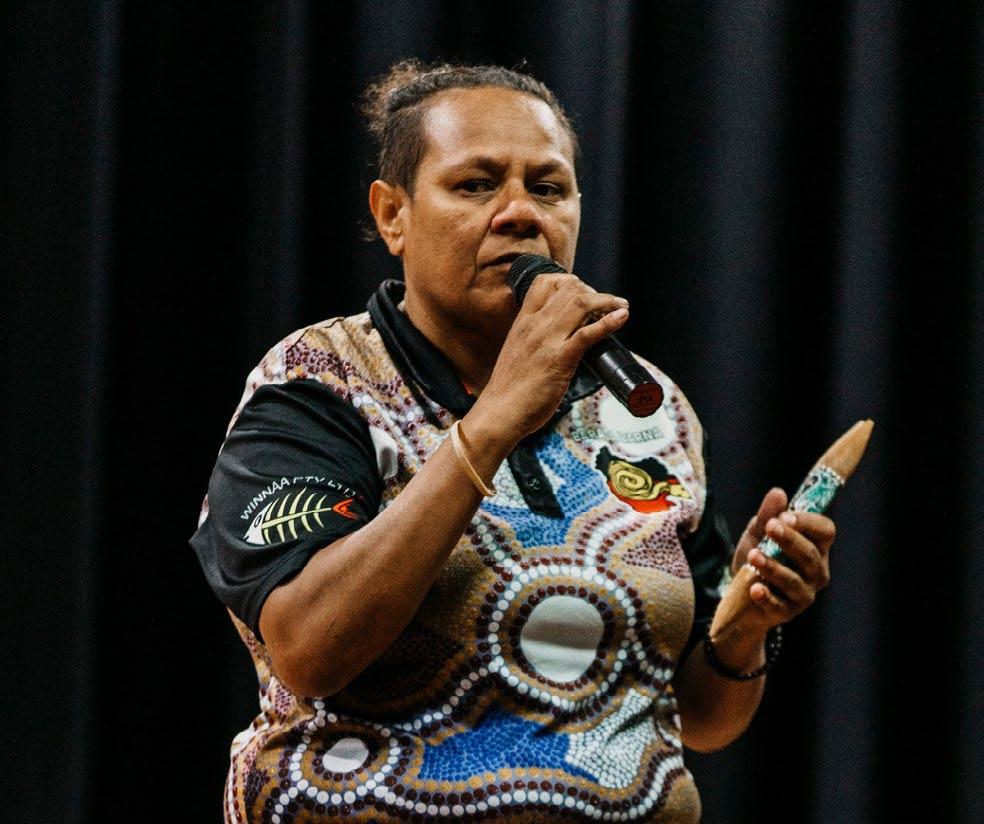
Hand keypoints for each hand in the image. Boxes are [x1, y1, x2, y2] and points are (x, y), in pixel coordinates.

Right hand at [474, 273, 628, 440]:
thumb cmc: (508, 389)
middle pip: (568, 289)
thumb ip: (533, 340)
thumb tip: (554, 339)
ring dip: (607, 301)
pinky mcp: (560, 360)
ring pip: (581, 304)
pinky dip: (609, 322)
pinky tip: (622, 317)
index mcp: (523, 322)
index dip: (568, 281)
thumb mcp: (517, 352)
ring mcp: (548, 341)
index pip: (544, 283)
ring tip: (621, 306)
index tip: (582, 292)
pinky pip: (587, 334)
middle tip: (608, 303)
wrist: (499, 412)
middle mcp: (535, 326)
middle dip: (593, 291)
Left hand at [731, 487, 835, 630]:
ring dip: (773, 566)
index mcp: (814, 548)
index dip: (808, 523)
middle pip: (810, 554)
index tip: (785, 516)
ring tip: (753, 555)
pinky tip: (754, 588)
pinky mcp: (787, 613)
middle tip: (770, 526)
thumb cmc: (756, 559)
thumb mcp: (757, 535)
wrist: (739, 597)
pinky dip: (766, 596)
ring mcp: (804, 594)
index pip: (825, 532)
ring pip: (794, 580)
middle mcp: (816, 571)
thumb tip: (778, 492)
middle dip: (790, 540)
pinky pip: (778, 605)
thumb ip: (766, 516)